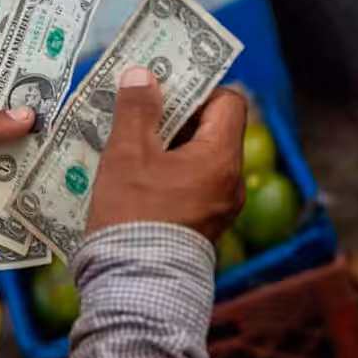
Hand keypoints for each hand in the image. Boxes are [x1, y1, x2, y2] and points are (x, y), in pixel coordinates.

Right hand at [86, 67, 246, 240]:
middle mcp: (230, 182)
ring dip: (166, 143)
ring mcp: (217, 207)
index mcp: (221, 158)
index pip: (227, 102)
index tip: (162, 85)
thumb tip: (142, 74)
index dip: (197, 87)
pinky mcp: (199, 226)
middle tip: (137, 107)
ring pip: (196, 157)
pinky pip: (189, 183)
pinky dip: (166, 171)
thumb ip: (136, 110)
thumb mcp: (128, 154)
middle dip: (174, 114)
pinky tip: (132, 173)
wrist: (133, 284)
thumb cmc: (133, 214)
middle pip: (210, 129)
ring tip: (127, 138)